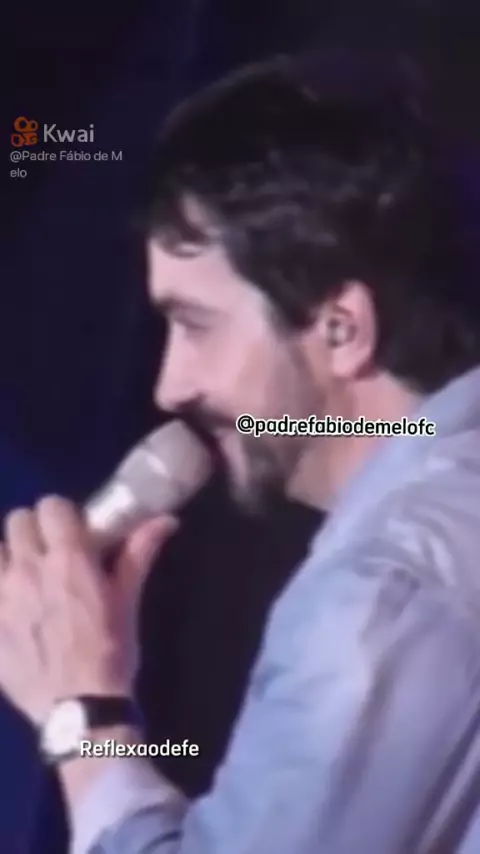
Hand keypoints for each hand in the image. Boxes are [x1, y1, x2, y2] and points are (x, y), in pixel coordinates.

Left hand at [0, 496, 177, 725]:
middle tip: (49, 554)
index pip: (51, 505)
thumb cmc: (111, 652)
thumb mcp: (127, 601)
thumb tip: (166, 519)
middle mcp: (28, 568)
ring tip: (25, 579)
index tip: (72, 533)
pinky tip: (14, 610)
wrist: (79, 709)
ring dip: (9, 557)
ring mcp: (1, 595)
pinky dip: (0, 590)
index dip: (62, 515)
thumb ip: (139, 553)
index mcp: (68, 558)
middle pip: (17, 520)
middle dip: (34, 530)